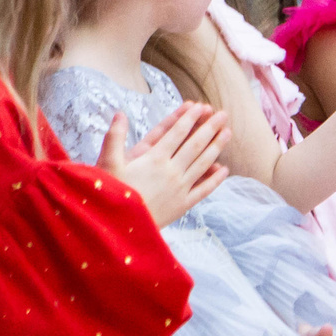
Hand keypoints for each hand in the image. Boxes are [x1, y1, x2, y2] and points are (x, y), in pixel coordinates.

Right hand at [97, 103, 230, 226]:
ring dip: (217, 147)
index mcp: (154, 159)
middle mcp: (171, 171)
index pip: (177, 133)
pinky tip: (224, 170)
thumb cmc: (109, 194)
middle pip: (195, 145)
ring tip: (228, 133)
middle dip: (210, 128)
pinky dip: (214, 179)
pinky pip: (203, 190)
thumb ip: (114, 137)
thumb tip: (119, 113)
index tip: (201, 106)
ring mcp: (179, 189)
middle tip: (223, 114)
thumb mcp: (107, 163)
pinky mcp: (182, 205)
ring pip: (203, 163)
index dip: (190, 118)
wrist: (116, 229)